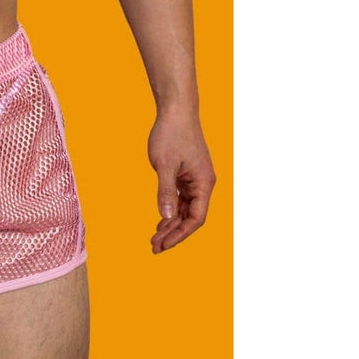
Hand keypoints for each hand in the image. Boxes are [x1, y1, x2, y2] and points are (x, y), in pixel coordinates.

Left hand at [147, 110, 215, 253]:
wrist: (176, 111)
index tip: (164, 244)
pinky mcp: (187, 174)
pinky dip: (171, 210)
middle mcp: (203, 183)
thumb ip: (165, 192)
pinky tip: (161, 221)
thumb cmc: (172, 134)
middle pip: (191, 217)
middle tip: (154, 247)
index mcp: (203, 182)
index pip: (196, 218)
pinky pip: (181, 199)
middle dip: (174, 233)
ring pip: (185, 209)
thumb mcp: (164, 165)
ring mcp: (195, 179)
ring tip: (155, 238)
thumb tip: (166, 217)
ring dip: (171, 224)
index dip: (180, 234)